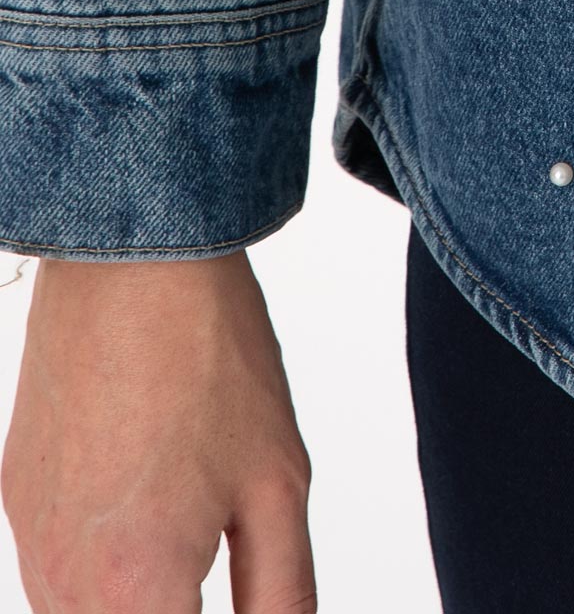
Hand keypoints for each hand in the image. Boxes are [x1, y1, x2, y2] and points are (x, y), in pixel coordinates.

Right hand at [2, 251, 313, 612]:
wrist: (130, 261)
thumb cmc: (209, 356)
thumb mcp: (277, 486)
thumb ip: (281, 594)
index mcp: (135, 592)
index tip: (245, 602)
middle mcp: (63, 583)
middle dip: (177, 612)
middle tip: (214, 561)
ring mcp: (29, 543)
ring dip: (137, 600)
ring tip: (188, 543)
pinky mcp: (14, 503)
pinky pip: (54, 573)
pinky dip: (101, 571)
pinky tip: (148, 512)